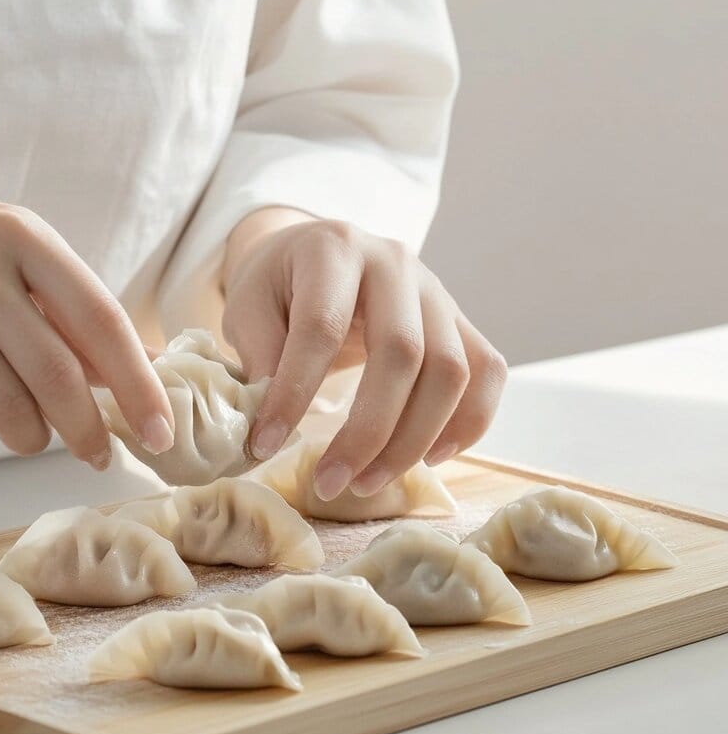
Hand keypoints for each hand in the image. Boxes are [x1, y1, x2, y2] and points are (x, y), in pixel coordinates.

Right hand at [0, 181, 174, 463]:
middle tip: (99, 457)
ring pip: (6, 405)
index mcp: (25, 236)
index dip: (137, 384)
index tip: (161, 433)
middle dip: (86, 429)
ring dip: (31, 437)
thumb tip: (143, 370)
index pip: (100, 318)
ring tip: (32, 433)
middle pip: (54, 373)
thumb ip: (73, 310)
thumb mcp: (15, 256)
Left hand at [221, 208, 506, 500]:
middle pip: (403, 353)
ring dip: (413, 440)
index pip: (321, 327)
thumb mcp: (247, 307)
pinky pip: (486, 372)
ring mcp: (437, 292)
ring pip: (451, 372)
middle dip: (367, 432)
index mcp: (334, 250)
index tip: (266, 444)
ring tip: (367, 482)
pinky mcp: (460, 320)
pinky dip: (468, 423)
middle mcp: (395, 263)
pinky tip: (428, 458)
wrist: (318, 253)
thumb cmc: (279, 287)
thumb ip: (258, 352)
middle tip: (329, 482)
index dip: (295, 391)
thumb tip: (270, 419)